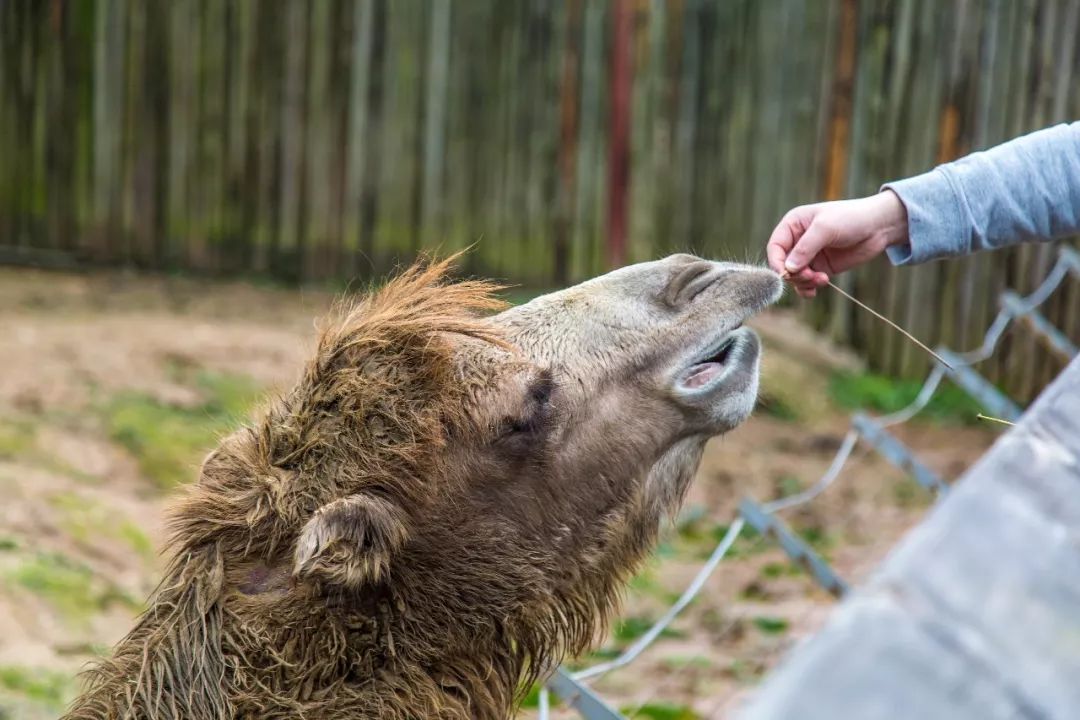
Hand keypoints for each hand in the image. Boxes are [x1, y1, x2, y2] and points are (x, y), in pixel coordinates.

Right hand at [766, 190, 908, 297]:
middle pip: (783, 264)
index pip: (775, 246)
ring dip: (804, 282)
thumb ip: (805, 248)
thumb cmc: (851, 218)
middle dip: (795, 274)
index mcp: (793, 225)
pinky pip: (806, 282)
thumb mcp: (826, 228)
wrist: (879, 226)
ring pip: (794, 276)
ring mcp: (809, 256)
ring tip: (822, 280)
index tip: (786, 274)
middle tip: (811, 276)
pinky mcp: (821, 267)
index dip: (777, 262)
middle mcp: (798, 241)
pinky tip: (818, 287)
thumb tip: (787, 269)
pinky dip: (809, 288)